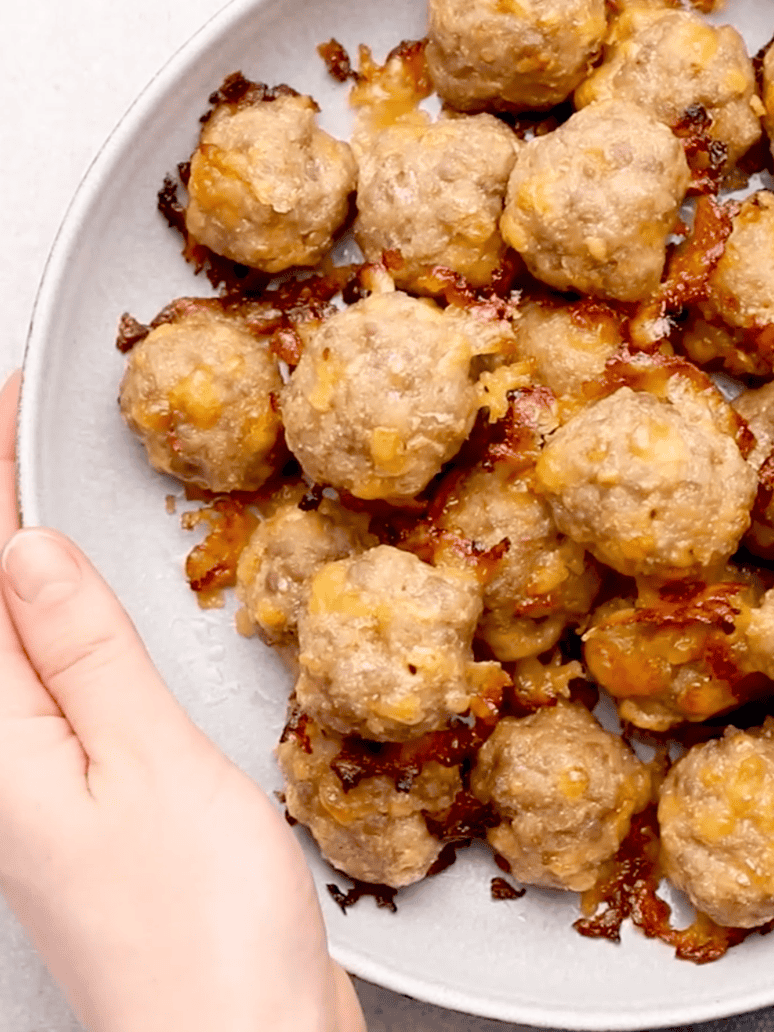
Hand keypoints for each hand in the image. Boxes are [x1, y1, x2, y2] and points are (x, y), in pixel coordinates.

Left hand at [0, 372, 364, 1031]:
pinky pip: (56, 672)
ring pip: (17, 633)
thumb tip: (29, 552)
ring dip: (27, 552)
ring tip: (42, 479)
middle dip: (0, 511)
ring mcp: (35, 778)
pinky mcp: (82, 793)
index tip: (10, 399)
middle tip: (20, 421)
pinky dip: (65, 610)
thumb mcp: (145, 765)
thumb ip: (81, 653)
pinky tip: (86, 594)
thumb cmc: (198, 929)